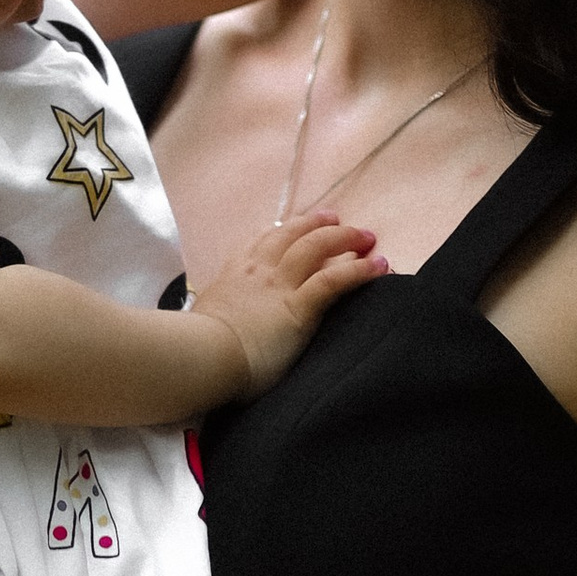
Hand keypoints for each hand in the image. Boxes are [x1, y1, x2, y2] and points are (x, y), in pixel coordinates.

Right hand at [190, 210, 383, 396]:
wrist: (202, 356)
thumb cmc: (198, 347)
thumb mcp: (204, 319)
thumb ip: (218, 315)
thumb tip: (216, 325)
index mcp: (234, 273)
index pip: (262, 241)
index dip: (284, 231)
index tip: (296, 226)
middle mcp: (259, 271)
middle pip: (293, 235)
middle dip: (318, 225)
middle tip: (336, 219)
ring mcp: (280, 286)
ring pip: (317, 247)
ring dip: (344, 238)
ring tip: (365, 236)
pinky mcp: (299, 307)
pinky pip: (334, 280)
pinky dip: (359, 271)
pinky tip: (378, 266)